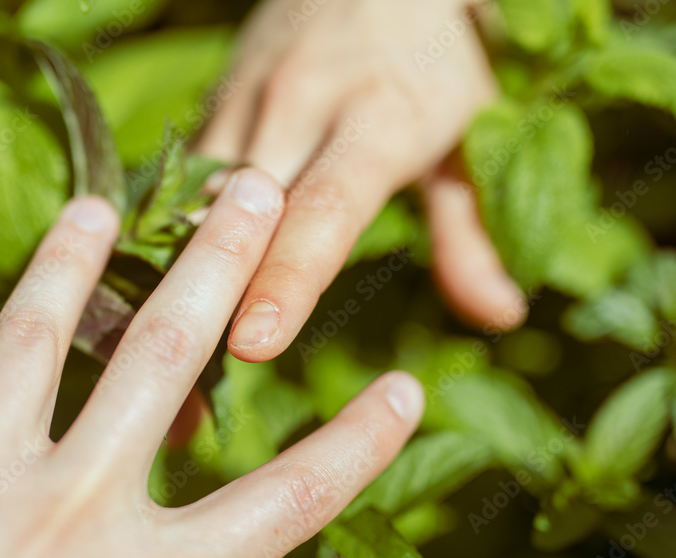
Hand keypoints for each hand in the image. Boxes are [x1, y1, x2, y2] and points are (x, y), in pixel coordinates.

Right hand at [197, 0, 527, 361]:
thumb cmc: (439, 58)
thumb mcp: (471, 137)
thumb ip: (472, 234)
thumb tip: (501, 316)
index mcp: (377, 123)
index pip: (322, 214)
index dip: (286, 281)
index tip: (253, 345)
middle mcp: (301, 108)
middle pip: (240, 218)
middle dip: (215, 295)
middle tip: (194, 381)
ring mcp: (249, 98)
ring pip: (201, 200)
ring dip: (189, 270)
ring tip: (174, 339)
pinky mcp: (218, 98)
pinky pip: (188, 177)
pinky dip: (185, 228)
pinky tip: (180, 274)